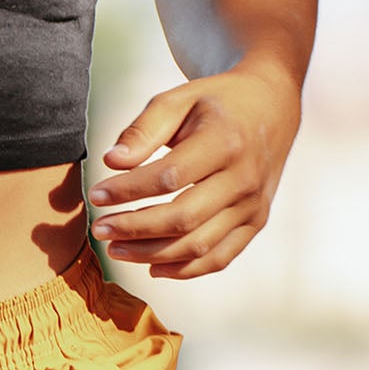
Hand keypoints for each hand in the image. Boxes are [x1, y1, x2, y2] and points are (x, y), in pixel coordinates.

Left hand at [87, 62, 301, 278]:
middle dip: (134, 229)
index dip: (128, 190)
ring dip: (152, 253)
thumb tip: (112, 161)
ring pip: (199, 245)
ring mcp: (253, 204)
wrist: (273, 105)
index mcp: (224, 141)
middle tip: (99, 229)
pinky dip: (185, 270)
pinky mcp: (256, 221)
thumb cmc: (216, 102)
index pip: (169, 177)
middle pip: (183, 218)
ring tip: (115, 249)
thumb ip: (144, 129)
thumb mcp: (178, 99)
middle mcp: (244, 178)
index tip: (95, 194)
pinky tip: (153, 267)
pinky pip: (220, 257)